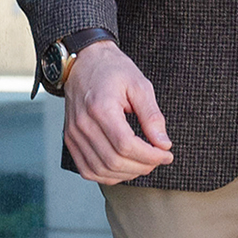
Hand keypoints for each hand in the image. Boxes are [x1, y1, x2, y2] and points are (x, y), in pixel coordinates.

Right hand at [63, 40, 175, 183]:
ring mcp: (73, 134)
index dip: (150, 156)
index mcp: (100, 108)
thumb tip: (163, 143)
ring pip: (101, 170)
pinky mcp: (70, 140)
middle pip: (114, 161)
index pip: (126, 145)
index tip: (167, 154)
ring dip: (127, 174)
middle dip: (143, 166)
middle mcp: (82, 124)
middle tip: (159, 158)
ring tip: (144, 163)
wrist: (84, 62)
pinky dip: (108, 175)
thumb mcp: (140, 85)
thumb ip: (152, 116)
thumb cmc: (112, 70)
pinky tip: (124, 168)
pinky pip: (87, 170)